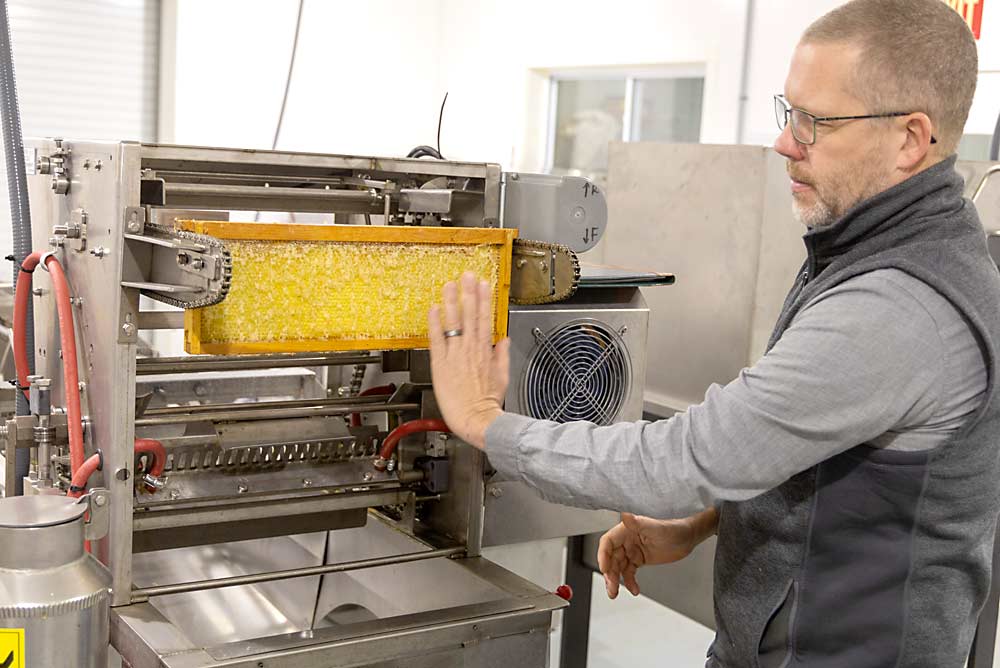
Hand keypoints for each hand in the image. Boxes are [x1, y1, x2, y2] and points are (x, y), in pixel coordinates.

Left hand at [428, 272, 508, 448]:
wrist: (476, 418)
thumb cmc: (488, 402)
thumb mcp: (502, 376)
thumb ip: (501, 356)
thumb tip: (503, 342)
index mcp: (486, 350)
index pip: (485, 318)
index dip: (485, 300)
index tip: (484, 285)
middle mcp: (471, 349)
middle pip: (471, 315)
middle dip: (469, 293)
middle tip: (467, 275)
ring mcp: (456, 354)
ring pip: (454, 322)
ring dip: (452, 301)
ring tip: (450, 285)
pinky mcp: (442, 363)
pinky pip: (437, 339)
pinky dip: (435, 323)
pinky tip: (433, 309)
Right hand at [597, 513, 696, 598]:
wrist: (688, 537)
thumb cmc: (675, 528)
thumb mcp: (657, 527)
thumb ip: (639, 523)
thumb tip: (624, 516)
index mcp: (627, 529)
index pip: (608, 542)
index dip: (603, 555)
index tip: (605, 568)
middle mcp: (627, 540)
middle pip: (611, 558)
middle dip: (610, 574)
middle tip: (612, 587)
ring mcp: (633, 550)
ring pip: (618, 567)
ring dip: (616, 580)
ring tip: (615, 592)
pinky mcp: (639, 559)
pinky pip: (629, 572)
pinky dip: (630, 582)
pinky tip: (634, 589)